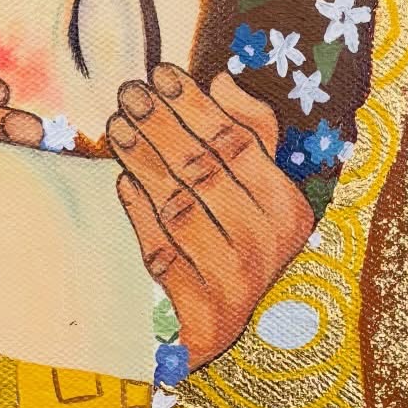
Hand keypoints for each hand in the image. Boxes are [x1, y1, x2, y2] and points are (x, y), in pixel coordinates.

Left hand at [108, 63, 314, 369]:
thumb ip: (250, 134)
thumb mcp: (256, 191)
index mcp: (290, 211)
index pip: (239, 144)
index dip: (197, 105)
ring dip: (144, 162)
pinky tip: (123, 183)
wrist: (220, 333)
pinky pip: (163, 254)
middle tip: (129, 93)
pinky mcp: (202, 317)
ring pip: (180, 208)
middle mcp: (270, 248)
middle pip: (207, 171)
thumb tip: (223, 82)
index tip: (161, 73)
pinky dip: (140, 216)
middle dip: (163, 126)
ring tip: (117, 127)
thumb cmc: (236, 245)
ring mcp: (237, 285)